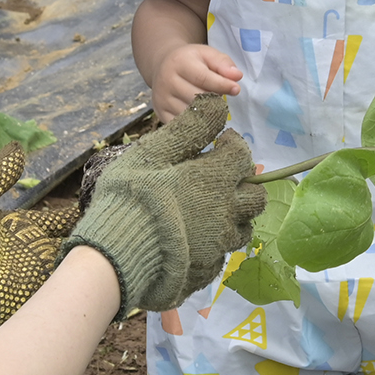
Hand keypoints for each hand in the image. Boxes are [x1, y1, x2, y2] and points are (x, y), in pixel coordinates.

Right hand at [65, 94, 265, 314]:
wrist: (118, 256)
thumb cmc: (132, 197)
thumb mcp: (154, 153)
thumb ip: (189, 128)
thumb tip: (218, 104)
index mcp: (216, 178)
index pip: (242, 155)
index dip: (232, 145)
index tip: (218, 144)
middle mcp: (227, 211)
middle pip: (256, 196)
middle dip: (243, 183)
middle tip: (220, 179)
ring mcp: (219, 244)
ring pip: (244, 228)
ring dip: (235, 216)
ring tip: (212, 212)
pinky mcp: (208, 270)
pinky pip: (223, 255)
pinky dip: (216, 244)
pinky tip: (196, 241)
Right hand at [151, 43, 241, 120]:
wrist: (162, 66)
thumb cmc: (190, 61)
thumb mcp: (207, 54)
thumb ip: (223, 63)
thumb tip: (237, 76)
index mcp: (179, 63)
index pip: (202, 78)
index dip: (221, 85)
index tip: (236, 89)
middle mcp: (167, 81)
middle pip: (196, 98)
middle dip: (214, 100)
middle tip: (222, 101)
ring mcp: (162, 99)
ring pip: (189, 114)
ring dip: (206, 114)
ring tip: (212, 109)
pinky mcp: (160, 113)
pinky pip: (180, 124)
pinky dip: (194, 125)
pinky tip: (203, 120)